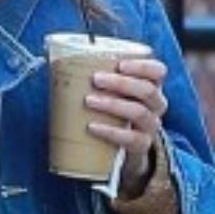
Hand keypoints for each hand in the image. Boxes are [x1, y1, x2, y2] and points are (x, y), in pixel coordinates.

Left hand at [85, 47, 168, 183]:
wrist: (121, 150)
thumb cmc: (112, 113)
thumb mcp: (111, 94)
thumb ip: (96, 79)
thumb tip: (57, 63)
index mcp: (151, 86)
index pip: (158, 71)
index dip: (142, 66)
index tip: (119, 64)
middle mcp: (156, 105)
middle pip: (147, 91)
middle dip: (120, 83)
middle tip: (95, 78)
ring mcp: (150, 127)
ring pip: (139, 112)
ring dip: (112, 104)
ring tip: (88, 100)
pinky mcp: (141, 146)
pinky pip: (130, 138)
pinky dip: (110, 131)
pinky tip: (92, 127)